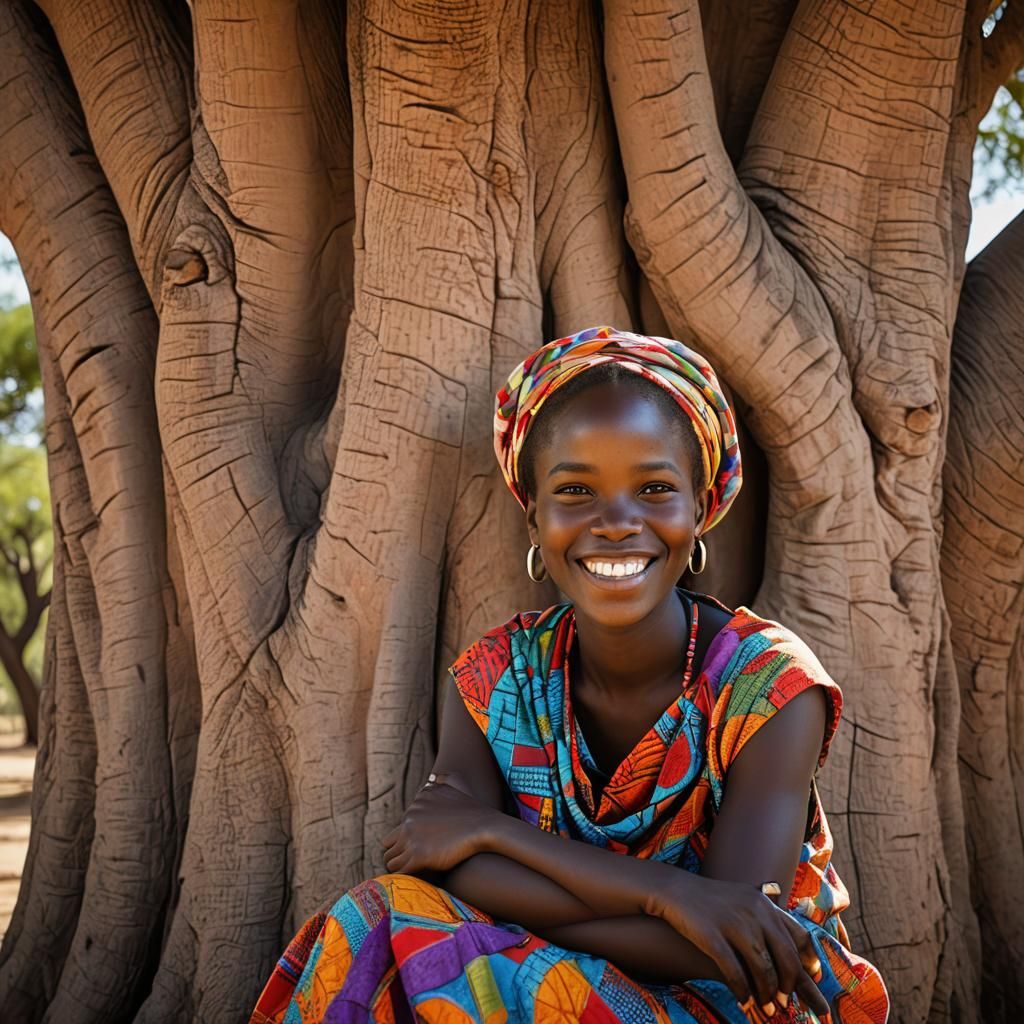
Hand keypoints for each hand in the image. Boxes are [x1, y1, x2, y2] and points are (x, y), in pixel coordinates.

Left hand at [382, 779, 499, 874]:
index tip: (416, 848)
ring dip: (397, 865)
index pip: (400, 826)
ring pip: (390, 858)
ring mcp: (412, 838)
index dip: (407, 838)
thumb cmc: (473, 811)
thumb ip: (441, 781)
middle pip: (388, 842)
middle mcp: (409, 819)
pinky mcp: (418, 856)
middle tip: (407, 861)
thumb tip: (433, 777)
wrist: (484, 828)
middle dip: (396, 851)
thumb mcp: (454, 786)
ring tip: (408, 873)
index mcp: (416, 804)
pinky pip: (399, 870)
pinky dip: (402, 875)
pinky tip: (411, 878)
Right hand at [651, 873, 830, 1019]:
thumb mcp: (744, 899)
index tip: (813, 978)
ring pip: (762, 969)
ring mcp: (734, 923)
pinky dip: (742, 991)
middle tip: (786, 1003)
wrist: (675, 889)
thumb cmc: (712, 900)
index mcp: (764, 904)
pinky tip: (744, 1003)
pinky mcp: (712, 936)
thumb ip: (766, 917)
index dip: (808, 961)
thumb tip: (788, 946)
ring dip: (767, 994)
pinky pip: (734, 972)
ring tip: (767, 1009)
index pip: (799, 935)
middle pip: (785, 957)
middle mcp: (754, 912)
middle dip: (788, 985)